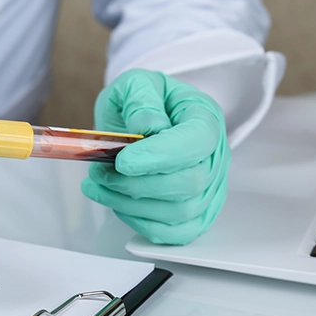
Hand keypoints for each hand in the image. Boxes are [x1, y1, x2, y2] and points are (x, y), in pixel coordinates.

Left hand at [81, 69, 230, 244]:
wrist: (148, 116)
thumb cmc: (146, 102)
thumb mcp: (137, 83)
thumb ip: (141, 99)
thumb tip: (146, 126)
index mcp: (205, 119)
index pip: (196, 142)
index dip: (159, 156)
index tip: (124, 160)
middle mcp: (214, 157)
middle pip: (189, 184)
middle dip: (137, 183)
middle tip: (102, 172)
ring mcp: (208, 188)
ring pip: (179, 212)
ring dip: (131, 203)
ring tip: (101, 185)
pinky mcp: (195, 213)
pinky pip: (175, 232)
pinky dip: (141, 222)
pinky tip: (118, 203)